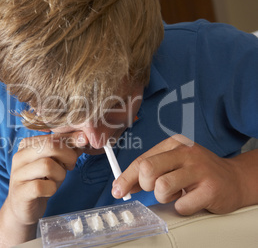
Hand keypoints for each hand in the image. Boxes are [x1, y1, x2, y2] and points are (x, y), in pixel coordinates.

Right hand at [6, 132, 87, 225]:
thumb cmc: (42, 181)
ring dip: (59, 174)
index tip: (82, 146)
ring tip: (56, 180)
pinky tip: (48, 191)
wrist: (23, 208)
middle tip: (70, 166)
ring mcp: (18, 174)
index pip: (53, 136)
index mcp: (27, 145)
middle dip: (68, 156)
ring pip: (47, 165)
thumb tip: (84, 138)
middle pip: (50, 146)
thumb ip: (67, 149)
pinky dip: (51, 189)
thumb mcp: (56, 163)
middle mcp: (20, 156)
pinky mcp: (20, 192)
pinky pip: (41, 186)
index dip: (71, 141)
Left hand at [113, 134, 241, 214]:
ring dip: (165, 197)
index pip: (141, 160)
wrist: (233, 179)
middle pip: (147, 170)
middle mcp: (186, 153)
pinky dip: (182, 207)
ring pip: (162, 188)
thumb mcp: (172, 163)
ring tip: (177, 193)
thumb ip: (148, 172)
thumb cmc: (197, 172)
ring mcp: (199, 170)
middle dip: (146, 185)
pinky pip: (181, 205)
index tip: (118, 190)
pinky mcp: (210, 189)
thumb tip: (122, 185)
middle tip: (157, 189)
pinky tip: (191, 199)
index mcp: (174, 144)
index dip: (126, 178)